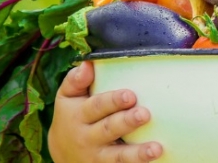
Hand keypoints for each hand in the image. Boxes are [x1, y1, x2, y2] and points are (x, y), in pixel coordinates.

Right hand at [48, 61, 162, 162]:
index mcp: (79, 115)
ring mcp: (99, 156)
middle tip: (145, 114)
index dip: (113, 101)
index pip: (97, 106)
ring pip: (118, 156)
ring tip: (156, 148)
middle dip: (127, 122)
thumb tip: (88, 64)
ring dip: (137, 153)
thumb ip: (75, 80)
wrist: (61, 152)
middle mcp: (88, 137)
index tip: (130, 95)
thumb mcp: (67, 97)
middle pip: (109, 129)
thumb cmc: (71, 115)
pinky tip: (154, 159)